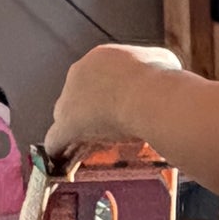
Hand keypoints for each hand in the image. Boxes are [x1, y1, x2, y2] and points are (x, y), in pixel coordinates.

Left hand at [45, 43, 182, 158]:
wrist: (148, 96)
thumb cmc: (159, 79)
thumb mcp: (162, 61)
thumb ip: (155, 66)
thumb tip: (162, 70)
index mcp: (100, 58)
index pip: (96, 77)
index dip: (106, 94)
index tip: (116, 106)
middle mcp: (79, 73)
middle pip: (77, 95)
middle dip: (89, 109)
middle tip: (105, 126)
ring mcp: (69, 99)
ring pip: (64, 115)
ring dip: (74, 128)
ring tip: (81, 145)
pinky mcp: (67, 124)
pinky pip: (56, 138)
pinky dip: (58, 148)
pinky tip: (60, 160)